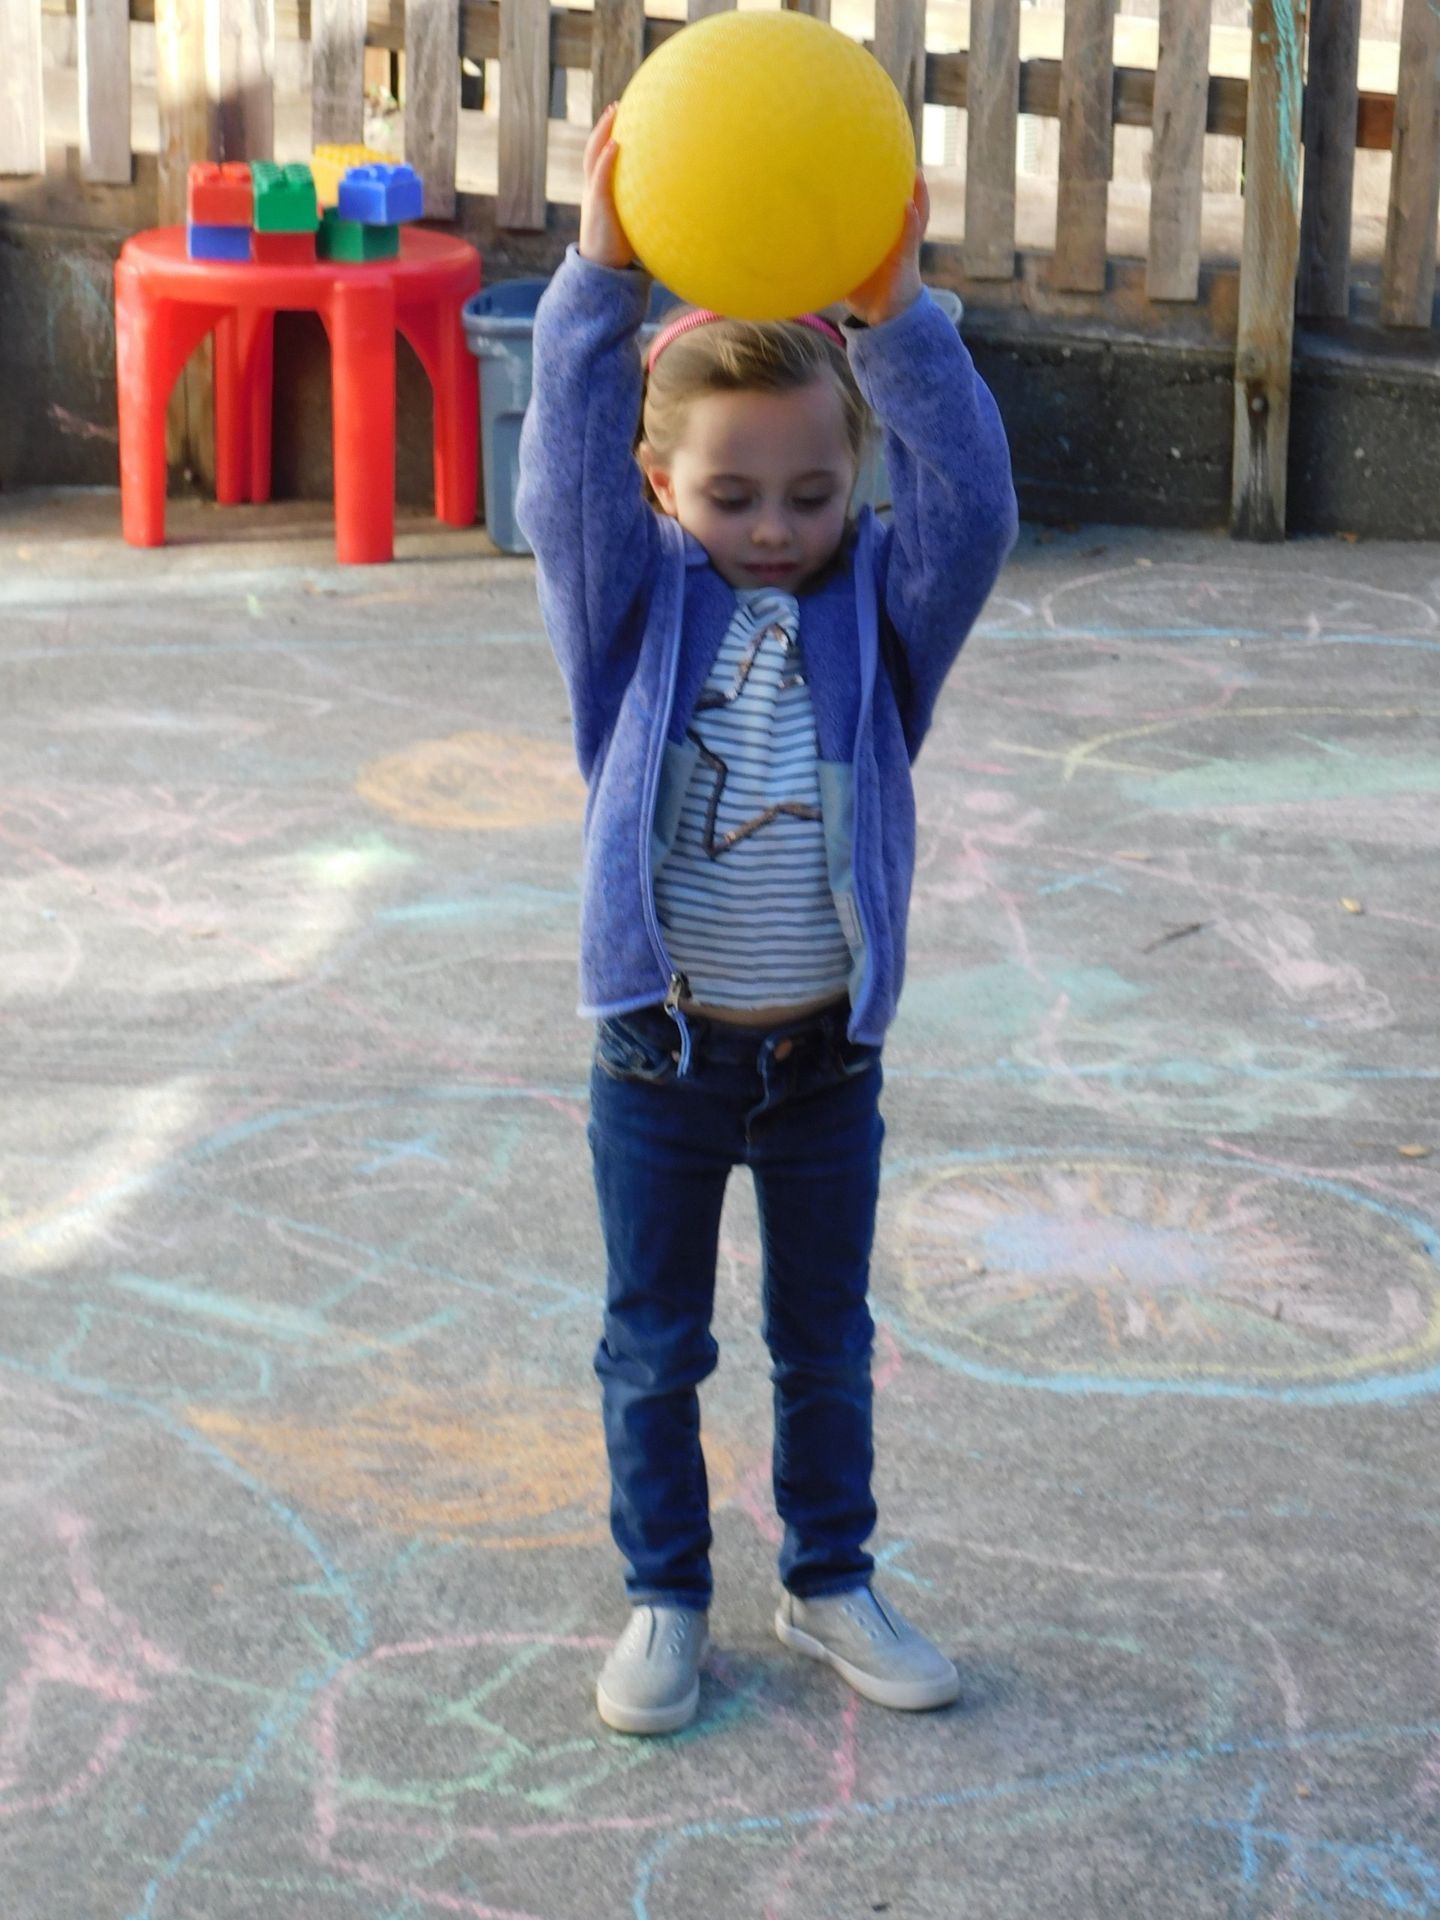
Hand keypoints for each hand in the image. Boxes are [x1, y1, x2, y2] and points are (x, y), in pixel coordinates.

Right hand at [579, 102, 634, 269]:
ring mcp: (593, 195)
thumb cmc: (621, 251)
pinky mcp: (596, 206)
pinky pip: (600, 177)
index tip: (620, 118)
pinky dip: (606, 159)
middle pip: (594, 149)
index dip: (608, 137)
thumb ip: (647, 208)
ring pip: (593, 156)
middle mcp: (594, 189)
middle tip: (617, 105)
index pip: (602, 158)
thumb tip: (677, 204)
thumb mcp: (634, 223)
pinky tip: (616, 144)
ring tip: (614, 112)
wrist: (602, 271)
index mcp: (601, 192)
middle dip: (604, 127)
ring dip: (602, 133)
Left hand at [844, 170, 928, 326]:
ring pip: (917, 217)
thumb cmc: (864, 293)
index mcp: (885, 241)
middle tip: (908, 162)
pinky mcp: (907, 260)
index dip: (886, 192)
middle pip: (907, 207)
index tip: (879, 168)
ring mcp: (905, 248)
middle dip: (910, 186)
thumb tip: (800, 248)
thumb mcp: (847, 270)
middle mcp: (897, 240)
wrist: (883, 317)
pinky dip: (911, 221)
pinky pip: (911, 238)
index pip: (887, 212)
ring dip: (920, 196)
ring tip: (918, 175)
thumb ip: (833, 257)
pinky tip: (908, 207)